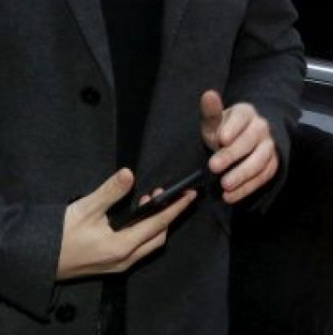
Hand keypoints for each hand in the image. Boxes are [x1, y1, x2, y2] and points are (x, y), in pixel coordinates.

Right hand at [57, 169, 195, 279]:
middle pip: (158, 237)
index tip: (191, 195)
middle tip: (164, 194)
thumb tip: (129, 174)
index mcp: (122, 247)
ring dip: (154, 224)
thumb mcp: (85, 209)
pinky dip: (142, 232)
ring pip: (148, 245)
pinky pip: (136, 249)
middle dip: (167, 215)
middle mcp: (124, 260)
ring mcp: (117, 265)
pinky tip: (134, 218)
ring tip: (148, 201)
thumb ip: (110, 192)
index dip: (177, 208)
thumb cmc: (59, 236)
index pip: (159, 224)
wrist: (36, 260)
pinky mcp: (110, 265)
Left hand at [200, 90, 278, 203]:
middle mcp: (262, 128)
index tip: (221, 138)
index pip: (242, 117)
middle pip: (250, 141)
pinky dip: (247, 188)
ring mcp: (269, 146)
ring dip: (242, 174)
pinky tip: (230, 196)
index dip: (233, 128)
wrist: (242, 143)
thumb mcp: (213, 122)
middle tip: (213, 166)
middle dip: (232, 155)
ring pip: (260, 160)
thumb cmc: (224, 131)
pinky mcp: (272, 164)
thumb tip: (208, 94)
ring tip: (224, 185)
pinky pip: (263, 176)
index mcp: (247, 113)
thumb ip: (211, 111)